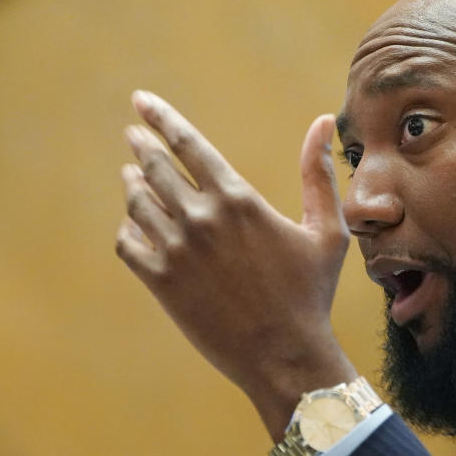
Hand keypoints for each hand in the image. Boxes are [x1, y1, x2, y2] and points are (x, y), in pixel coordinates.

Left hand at [115, 91, 356, 440]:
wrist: (284, 355)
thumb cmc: (311, 293)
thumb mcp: (326, 230)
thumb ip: (318, 174)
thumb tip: (321, 121)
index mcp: (238, 200)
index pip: (188, 143)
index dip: (161, 118)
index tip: (141, 100)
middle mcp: (202, 219)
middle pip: (155, 167)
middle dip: (141, 146)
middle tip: (132, 134)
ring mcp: (177, 251)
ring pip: (137, 203)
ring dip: (133, 184)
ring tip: (133, 176)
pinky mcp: (162, 283)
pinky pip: (128, 244)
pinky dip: (128, 229)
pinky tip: (135, 225)